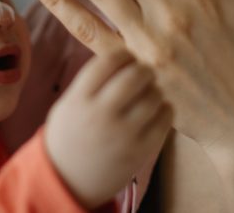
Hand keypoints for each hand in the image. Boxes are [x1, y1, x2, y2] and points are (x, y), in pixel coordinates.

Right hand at [44, 48, 171, 208]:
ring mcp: (122, 135)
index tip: (128, 58)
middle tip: (144, 73)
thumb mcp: (70, 102)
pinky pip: (165, 118)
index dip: (124, 54)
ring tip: (149, 93)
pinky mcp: (140, 152)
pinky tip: (156, 110)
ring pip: (154, 96)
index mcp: (79, 99)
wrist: (68, 181)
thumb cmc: (72, 133)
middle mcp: (100, 115)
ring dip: (155, 89)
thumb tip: (128, 52)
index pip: (109, 60)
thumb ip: (94, 80)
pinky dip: (164, 108)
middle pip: (136, 75)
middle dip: (143, 69)